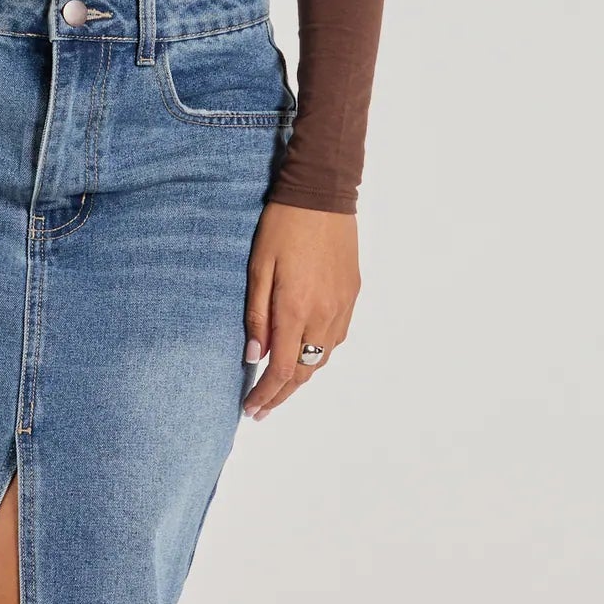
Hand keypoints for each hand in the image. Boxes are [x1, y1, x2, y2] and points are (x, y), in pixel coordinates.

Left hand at [241, 204, 360, 418]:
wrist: (321, 195)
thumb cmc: (282, 226)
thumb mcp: (258, 266)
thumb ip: (257, 314)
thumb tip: (255, 356)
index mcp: (296, 309)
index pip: (282, 369)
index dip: (266, 393)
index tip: (250, 408)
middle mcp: (324, 315)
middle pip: (305, 372)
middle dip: (282, 394)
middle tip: (261, 408)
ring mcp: (342, 306)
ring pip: (324, 358)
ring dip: (302, 377)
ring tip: (279, 385)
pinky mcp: (352, 295)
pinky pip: (337, 337)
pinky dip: (319, 353)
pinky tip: (305, 352)